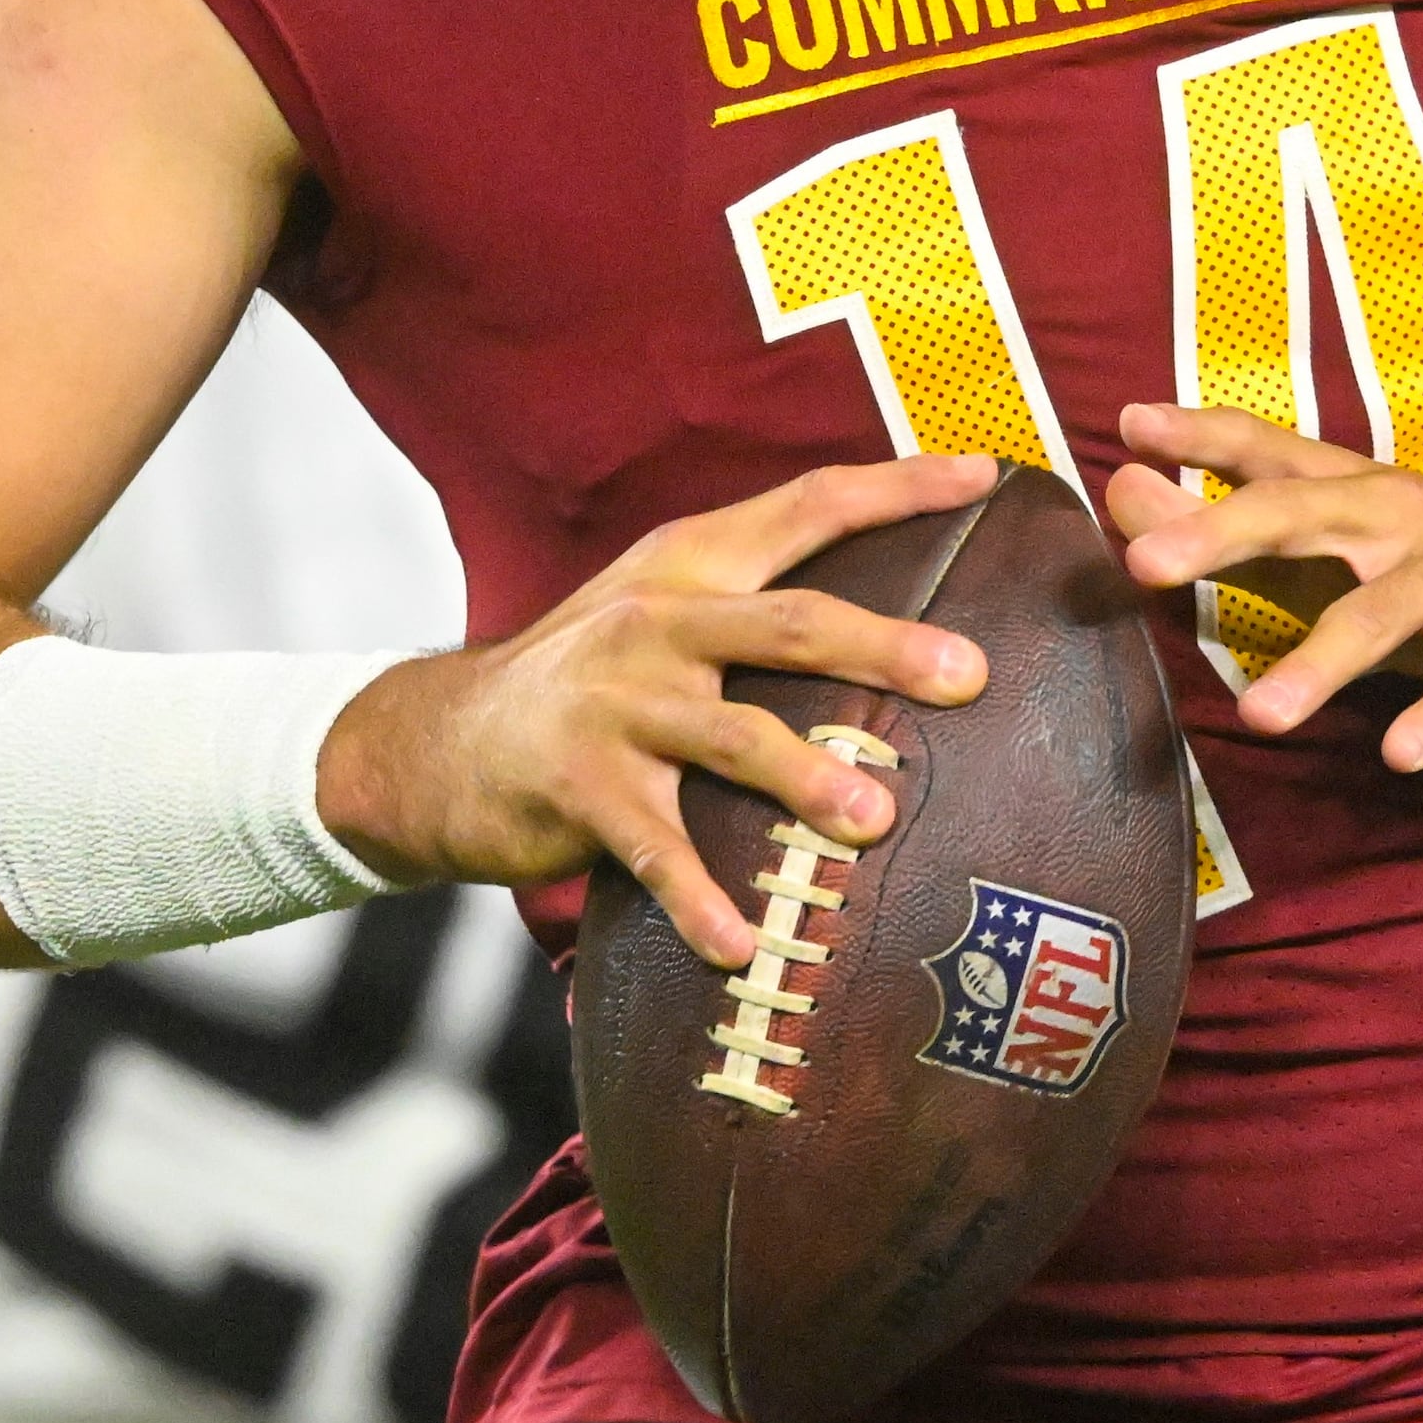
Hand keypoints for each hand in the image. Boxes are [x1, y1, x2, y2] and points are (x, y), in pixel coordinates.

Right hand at [323, 456, 997, 967]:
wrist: (437, 743)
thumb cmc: (592, 681)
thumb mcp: (665, 610)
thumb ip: (761, 603)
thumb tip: (904, 622)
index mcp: (692, 563)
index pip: (808, 507)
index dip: (897, 487)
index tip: (985, 476)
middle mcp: (659, 620)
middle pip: (792, 624)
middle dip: (885, 648)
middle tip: (971, 675)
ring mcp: (618, 705)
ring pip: (734, 736)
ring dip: (808, 776)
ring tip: (875, 818)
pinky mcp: (579, 789)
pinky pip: (656, 849)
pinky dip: (701, 900)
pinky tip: (744, 946)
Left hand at [1102, 406, 1422, 770]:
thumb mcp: (1344, 547)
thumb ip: (1233, 527)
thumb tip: (1121, 493)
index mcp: (1357, 491)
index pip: (1270, 450)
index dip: (1201, 434)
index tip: (1130, 425)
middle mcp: (1403, 517)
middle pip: (1305, 512)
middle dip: (1225, 533)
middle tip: (1148, 564)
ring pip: (1385, 610)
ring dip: (1322, 662)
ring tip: (1261, 715)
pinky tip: (1402, 751)